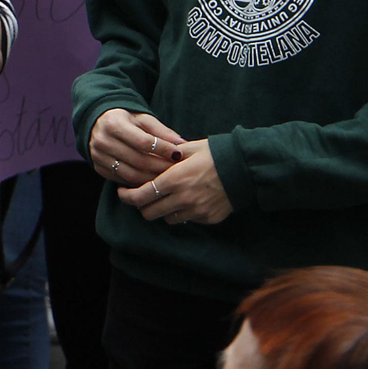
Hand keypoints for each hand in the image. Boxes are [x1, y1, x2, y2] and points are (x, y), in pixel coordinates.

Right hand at [89, 107, 185, 184]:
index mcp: (114, 124)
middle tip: (177, 169)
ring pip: (131, 174)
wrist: (96, 123)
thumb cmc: (124, 119)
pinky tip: (151, 180)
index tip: (179, 153)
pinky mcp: (99, 168)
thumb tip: (182, 143)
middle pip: (138, 160)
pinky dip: (139, 182)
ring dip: (152, 178)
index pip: (143, 142)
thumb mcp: (142, 118)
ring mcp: (98, 157)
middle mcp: (103, 141)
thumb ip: (161, 130)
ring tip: (167, 177)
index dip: (163, 149)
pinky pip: (122, 180)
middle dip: (160, 166)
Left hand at [116, 140, 232, 224]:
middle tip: (143, 197)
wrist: (245, 168)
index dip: (127, 196)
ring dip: (163, 210)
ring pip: (167, 219)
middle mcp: (182, 198)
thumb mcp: (188, 149)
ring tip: (167, 197)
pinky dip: (182, 213)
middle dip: (143, 206)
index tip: (122, 192)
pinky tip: (188, 200)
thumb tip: (149, 155)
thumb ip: (166, 156)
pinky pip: (186, 220)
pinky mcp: (207, 218)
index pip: (140, 196)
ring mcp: (195, 211)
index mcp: (173, 180)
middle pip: (149, 213)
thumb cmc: (215, 154)